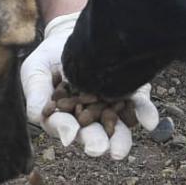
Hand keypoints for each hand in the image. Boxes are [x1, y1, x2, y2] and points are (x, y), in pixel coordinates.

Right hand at [18, 12, 158, 160]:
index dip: (66, 130)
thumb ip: (35, 92)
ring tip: (121, 148)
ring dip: (121, 137)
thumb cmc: (49, 57)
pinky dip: (144, 114)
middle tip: (100, 149)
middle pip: (93, 133)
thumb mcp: (35, 69)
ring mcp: (111, 107)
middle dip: (97, 142)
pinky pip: (139, 106)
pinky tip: (150, 121)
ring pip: (117, 126)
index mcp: (63, 116)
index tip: (70, 135)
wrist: (76, 35)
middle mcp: (88, 117)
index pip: (64, 125)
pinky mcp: (130, 94)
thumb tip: (37, 116)